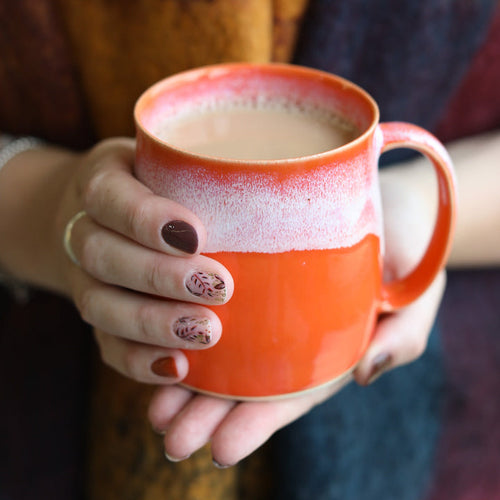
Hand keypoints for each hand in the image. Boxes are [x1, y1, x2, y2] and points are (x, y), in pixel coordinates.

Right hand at [57, 138, 233, 382]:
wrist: (110, 220)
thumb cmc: (159, 189)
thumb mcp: (175, 164)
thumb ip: (210, 170)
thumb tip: (294, 167)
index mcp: (103, 182)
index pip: (108, 195)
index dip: (145, 218)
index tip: (196, 236)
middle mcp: (84, 231)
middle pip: (102, 255)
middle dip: (160, 275)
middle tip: (219, 286)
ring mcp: (85, 279)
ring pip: (99, 305)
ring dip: (152, 323)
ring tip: (206, 331)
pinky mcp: (99, 318)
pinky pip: (106, 345)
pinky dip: (138, 361)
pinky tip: (177, 368)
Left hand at [147, 162, 445, 466]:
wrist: (385, 198)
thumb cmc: (406, 247)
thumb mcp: (418, 293)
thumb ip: (403, 336)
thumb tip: (367, 373)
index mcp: (327, 350)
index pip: (291, 396)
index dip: (257, 424)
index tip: (222, 449)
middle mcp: (289, 336)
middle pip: (245, 383)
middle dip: (207, 416)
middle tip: (172, 439)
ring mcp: (266, 308)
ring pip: (219, 350)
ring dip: (184, 382)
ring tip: (155, 410)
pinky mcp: (247, 272)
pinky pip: (209, 303)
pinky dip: (180, 325)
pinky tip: (152, 343)